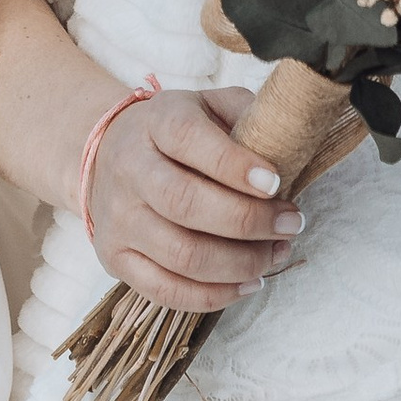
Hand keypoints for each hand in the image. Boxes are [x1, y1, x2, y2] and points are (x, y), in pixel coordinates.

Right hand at [82, 84, 305, 312]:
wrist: (110, 154)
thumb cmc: (177, 133)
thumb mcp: (210, 105)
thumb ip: (247, 116)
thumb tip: (289, 148)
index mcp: (156, 122)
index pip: (189, 139)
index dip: (235, 165)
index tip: (276, 183)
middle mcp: (130, 170)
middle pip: (186, 204)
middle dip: (248, 221)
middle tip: (290, 224)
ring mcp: (118, 219)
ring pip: (181, 255)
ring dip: (240, 264)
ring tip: (276, 254)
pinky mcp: (115, 258)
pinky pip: (166, 291)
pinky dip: (215, 295)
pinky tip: (249, 283)